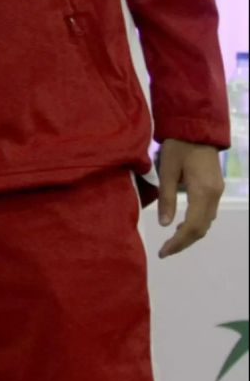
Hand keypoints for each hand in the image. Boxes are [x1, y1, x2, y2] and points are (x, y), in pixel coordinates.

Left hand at [157, 139, 224, 258]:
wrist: (196, 128)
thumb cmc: (178, 146)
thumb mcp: (167, 170)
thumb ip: (166, 198)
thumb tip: (165, 225)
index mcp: (202, 191)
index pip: (192, 226)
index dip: (179, 242)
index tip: (164, 252)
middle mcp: (214, 195)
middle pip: (202, 228)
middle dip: (184, 242)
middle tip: (165, 251)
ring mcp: (217, 191)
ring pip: (206, 222)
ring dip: (190, 234)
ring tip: (171, 241)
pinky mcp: (215, 187)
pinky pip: (208, 213)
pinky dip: (196, 223)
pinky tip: (182, 224)